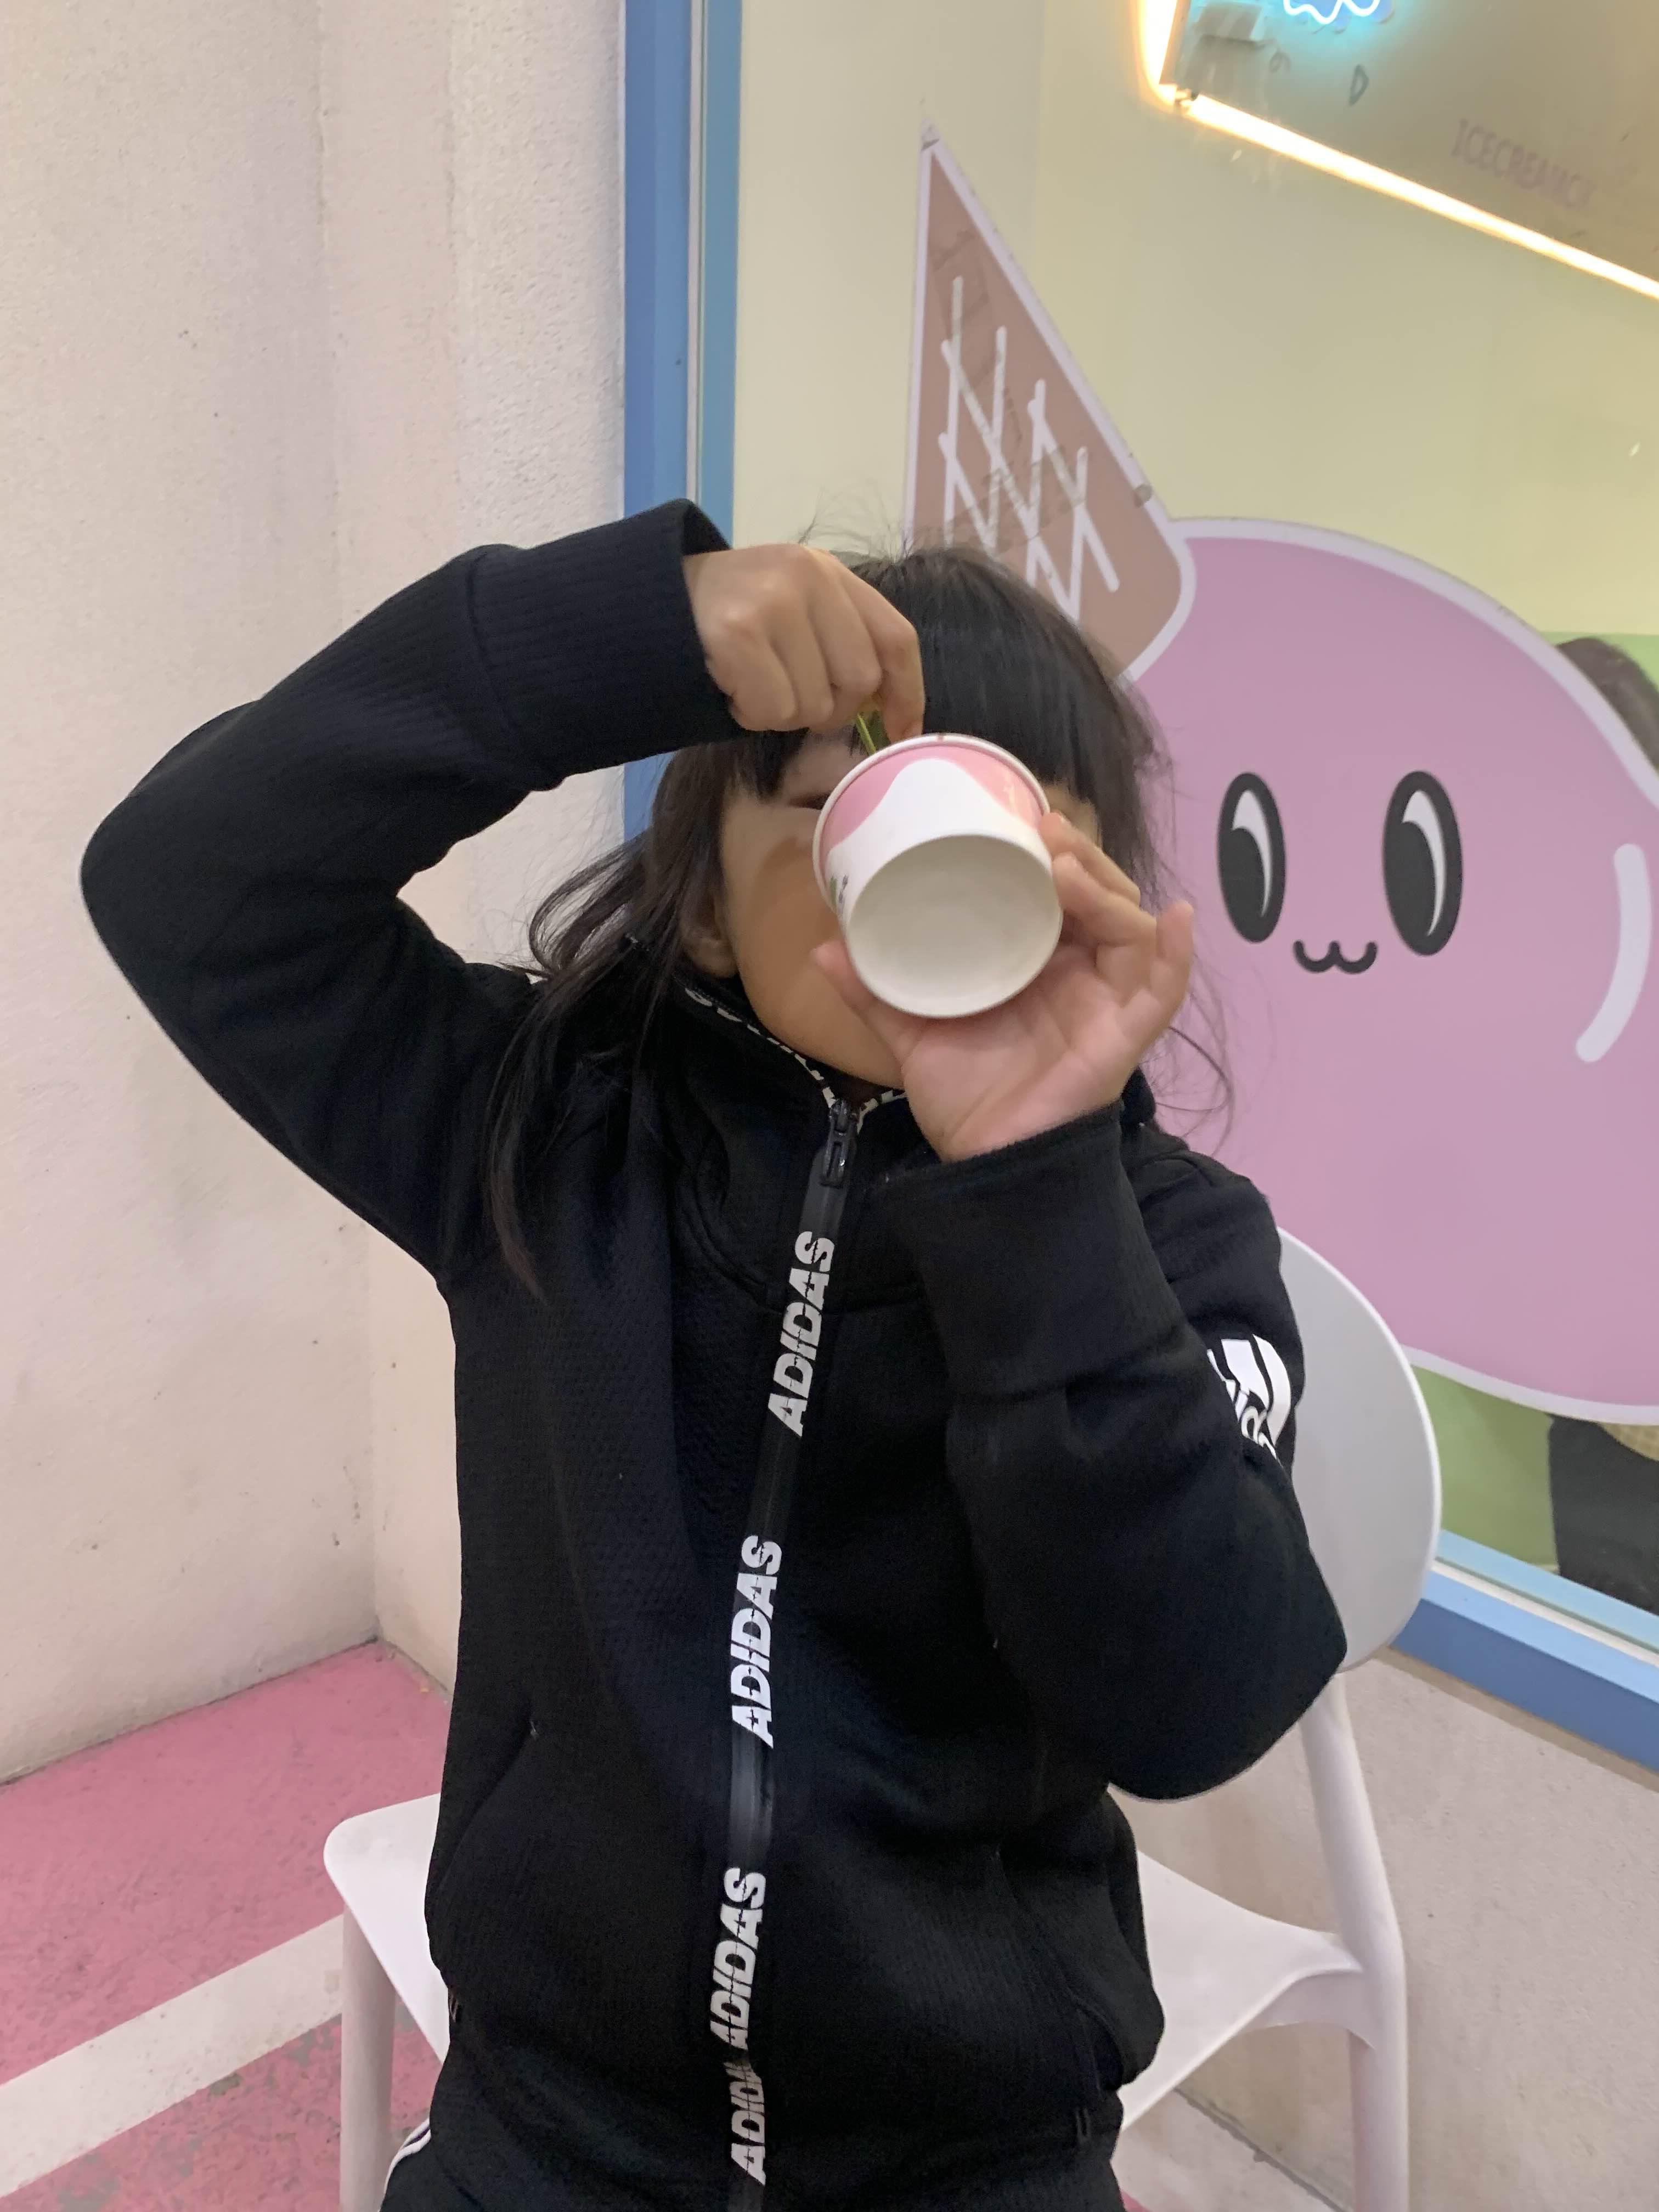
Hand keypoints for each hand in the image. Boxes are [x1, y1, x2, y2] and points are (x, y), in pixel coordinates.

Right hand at [684, 545, 924, 738]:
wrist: (646, 603)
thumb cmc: (729, 620)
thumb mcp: (794, 610)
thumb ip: (842, 642)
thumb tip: (891, 710)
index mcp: (829, 572)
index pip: (894, 637)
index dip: (907, 692)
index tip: (902, 730)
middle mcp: (808, 577)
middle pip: (859, 682)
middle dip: (829, 708)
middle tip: (789, 695)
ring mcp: (772, 602)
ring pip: (814, 704)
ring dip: (783, 713)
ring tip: (752, 683)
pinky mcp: (737, 633)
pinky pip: (772, 710)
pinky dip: (751, 714)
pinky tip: (732, 688)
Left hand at [814, 816, 1194, 1160]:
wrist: (983, 1167)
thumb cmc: (965, 1100)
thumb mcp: (912, 1035)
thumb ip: (875, 992)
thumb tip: (821, 949)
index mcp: (1040, 963)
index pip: (1061, 892)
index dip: (1053, 852)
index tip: (1022, 818)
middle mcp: (1081, 974)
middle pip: (1101, 897)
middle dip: (1081, 858)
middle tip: (1045, 830)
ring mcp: (1107, 1003)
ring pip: (1129, 929)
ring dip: (1107, 892)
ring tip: (1069, 869)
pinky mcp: (1124, 1037)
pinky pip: (1163, 990)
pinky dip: (1175, 953)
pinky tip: (1177, 917)